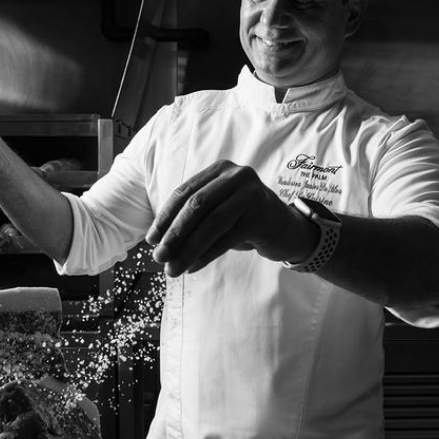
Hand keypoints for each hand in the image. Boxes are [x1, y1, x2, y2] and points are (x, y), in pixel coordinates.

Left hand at [145, 160, 317, 276]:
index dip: (165, 217)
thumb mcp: (218, 211)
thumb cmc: (245, 221)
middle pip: (195, 206)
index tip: (151, 240)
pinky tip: (193, 267)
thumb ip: (193, 219)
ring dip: (187, 249)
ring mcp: (251, 194)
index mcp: (220, 170)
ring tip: (173, 269)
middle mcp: (236, 176)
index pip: (184, 192)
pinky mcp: (261, 215)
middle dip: (173, 234)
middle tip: (158, 257)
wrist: (287, 230)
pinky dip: (206, 255)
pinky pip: (226, 238)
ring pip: (210, 224)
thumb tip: (158, 242)